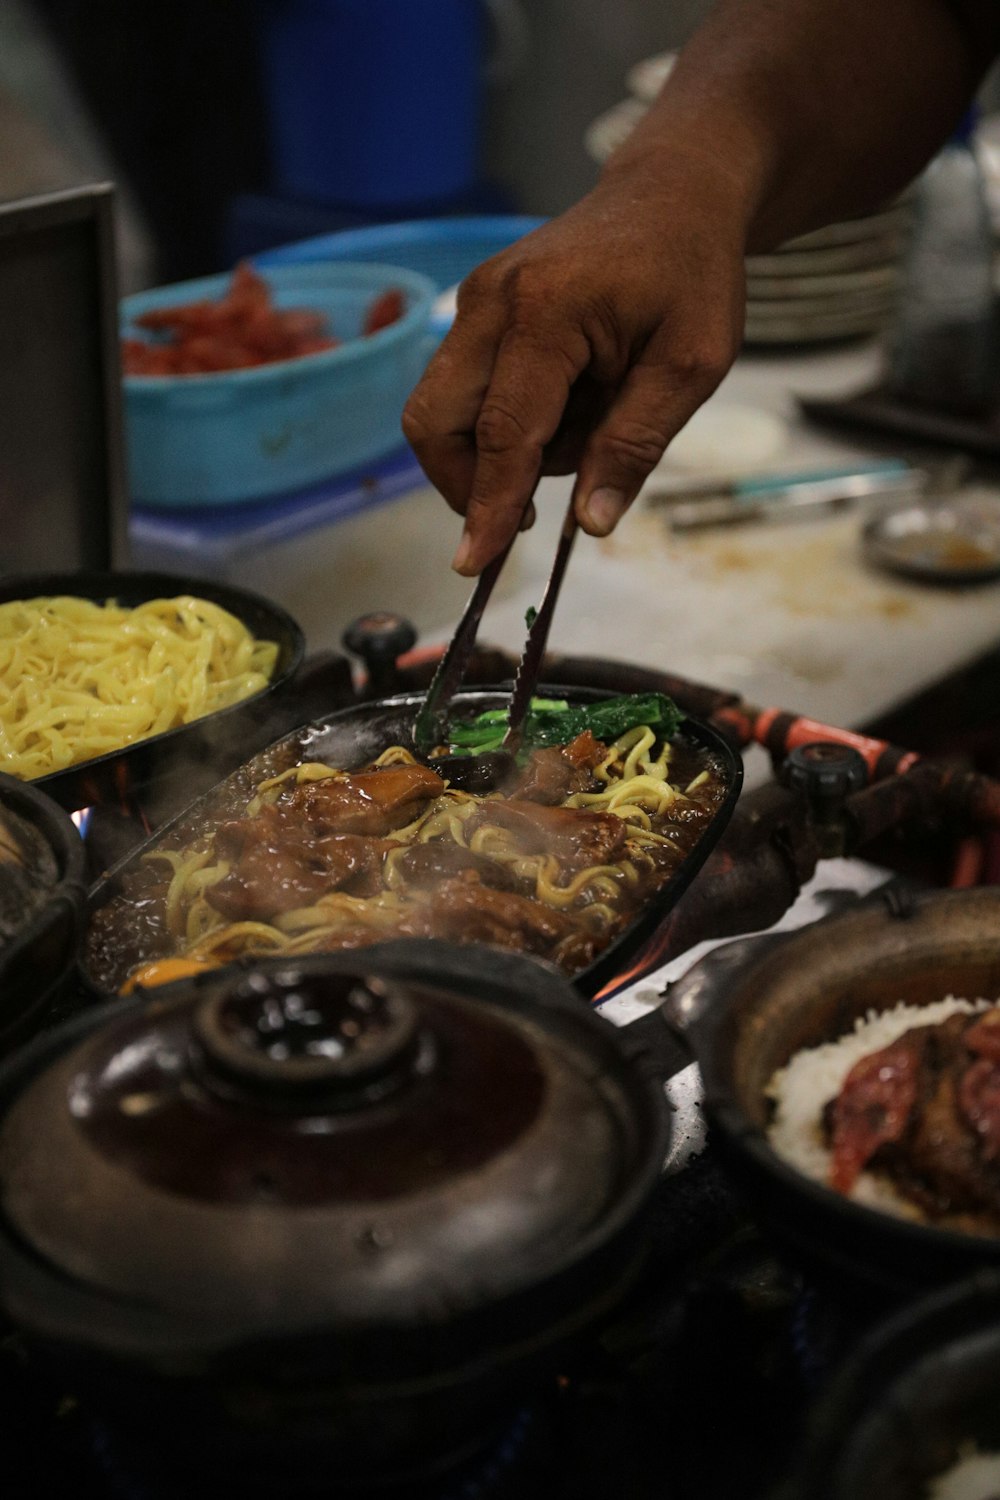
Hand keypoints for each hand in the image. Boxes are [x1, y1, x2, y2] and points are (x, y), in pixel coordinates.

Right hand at [402, 163, 747, 574]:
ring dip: (498, 450)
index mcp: (545, 311)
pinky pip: (464, 389)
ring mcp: (474, 302)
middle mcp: (490, 302)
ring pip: (441, 411)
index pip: (501, 432)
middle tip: (537, 506)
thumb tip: (591, 524)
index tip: (473, 564)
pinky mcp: (475, 310)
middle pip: (434, 423)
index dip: (488, 505)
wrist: (672, 192)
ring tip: (583, 421)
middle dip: (469, 483)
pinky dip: (503, 420)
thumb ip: (635, 444)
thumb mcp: (692, 365)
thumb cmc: (691, 272)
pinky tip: (567, 402)